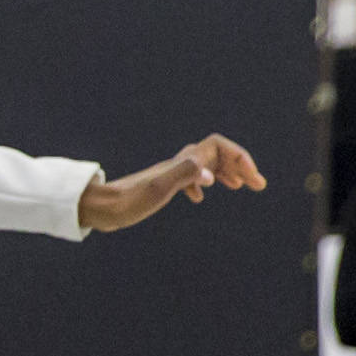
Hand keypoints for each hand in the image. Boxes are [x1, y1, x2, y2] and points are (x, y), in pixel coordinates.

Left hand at [79, 134, 263, 232]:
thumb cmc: (126, 203)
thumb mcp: (157, 190)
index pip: (219, 146)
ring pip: (204, 165)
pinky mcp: (160, 185)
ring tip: (239, 187)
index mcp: (181, 162)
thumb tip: (208, 171)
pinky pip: (188, 178)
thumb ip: (182, 175)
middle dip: (239, 166)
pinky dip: (202, 184)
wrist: (99, 209)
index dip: (239, 158)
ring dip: (225, 173)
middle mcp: (177, 163)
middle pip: (216, 154)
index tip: (251, 180)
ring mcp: (169, 173)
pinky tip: (198, 199)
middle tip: (257, 185)